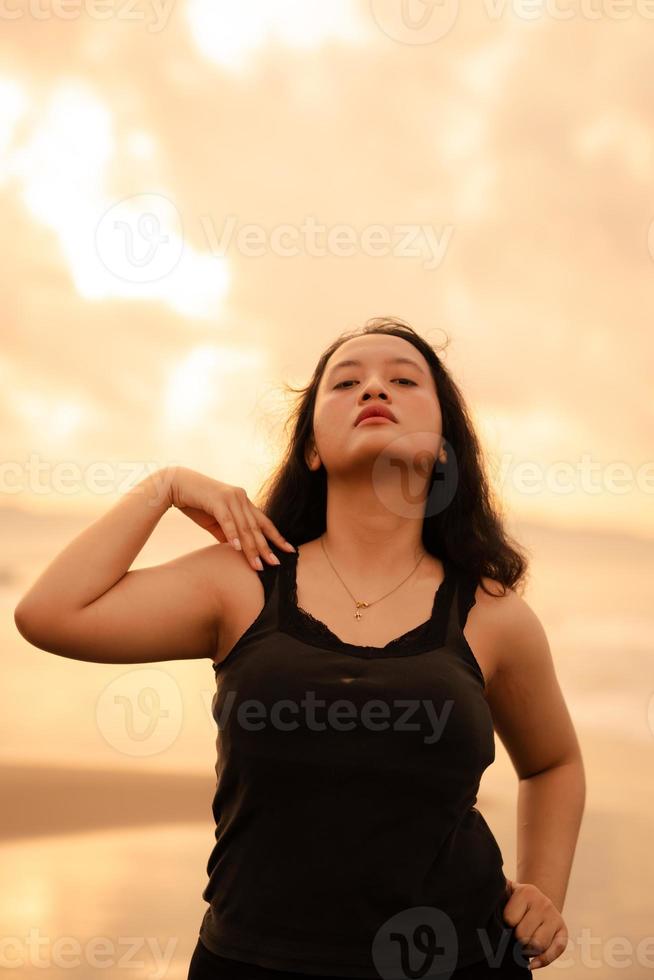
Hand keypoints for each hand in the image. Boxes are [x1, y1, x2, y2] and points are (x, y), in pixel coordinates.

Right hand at [166, 466, 295, 569]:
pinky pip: (227, 520)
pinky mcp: (217, 499)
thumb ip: (228, 533)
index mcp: (243, 502)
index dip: (276, 537)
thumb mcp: (215, 522)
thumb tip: (238, 550)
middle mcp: (241, 498)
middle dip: (266, 547)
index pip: (264, 522)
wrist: (175, 484)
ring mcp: (230, 497)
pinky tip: (237, 548)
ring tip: (258, 564)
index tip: (289, 550)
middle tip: (275, 564)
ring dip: (251, 547)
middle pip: (257, 527)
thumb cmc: (196, 503)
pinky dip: (232, 534)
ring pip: (244, 526)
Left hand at [502, 878, 568, 969]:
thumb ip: (493, 890)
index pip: (510, 919)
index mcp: (526, 892)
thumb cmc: (512, 899)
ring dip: (527, 950)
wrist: (535, 898)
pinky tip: (532, 963)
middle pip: (524, 935)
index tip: (505, 920)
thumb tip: (477, 890)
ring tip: (521, 944)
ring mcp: (555, 917)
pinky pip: (556, 951)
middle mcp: (543, 903)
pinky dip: (543, 961)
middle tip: (513, 935)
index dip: (505, 924)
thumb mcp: (504, 890)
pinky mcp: (563, 932)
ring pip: (538, 945)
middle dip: (516, 939)